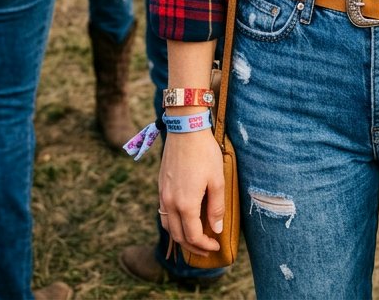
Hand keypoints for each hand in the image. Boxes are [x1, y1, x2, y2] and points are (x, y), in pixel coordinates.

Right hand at [159, 131, 226, 254]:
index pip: (193, 236)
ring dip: (180, 237)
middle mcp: (170, 203)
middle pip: (178, 236)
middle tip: (207, 249)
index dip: (205, 245)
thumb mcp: (216, 179)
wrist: (185, 129)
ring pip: (167, 226)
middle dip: (193, 247)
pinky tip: (183, 220)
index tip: (216, 246)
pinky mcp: (161, 186)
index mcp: (185, 205)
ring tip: (194, 239)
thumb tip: (216, 229)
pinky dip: (172, 223)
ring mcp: (163, 194)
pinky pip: (163, 213)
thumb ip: (216, 207)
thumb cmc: (204, 153)